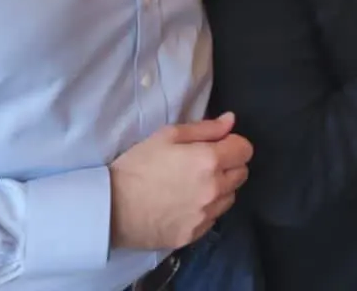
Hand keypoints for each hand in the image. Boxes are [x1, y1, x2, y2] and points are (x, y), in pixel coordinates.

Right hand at [109, 113, 252, 250]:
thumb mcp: (167, 136)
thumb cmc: (137, 166)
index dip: (232, 144)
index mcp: (209, 161)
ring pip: (230, 197)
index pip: (245, 150)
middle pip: (241, 173)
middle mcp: (214, 189)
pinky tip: (185, 204)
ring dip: (220, 189)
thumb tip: (231, 121)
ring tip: (194, 186)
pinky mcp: (194, 235)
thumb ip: (205, 128)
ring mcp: (205, 215)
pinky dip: (206, 210)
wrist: (110, 209)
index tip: (217, 146)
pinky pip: (213, 218)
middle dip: (229, 165)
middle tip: (204, 165)